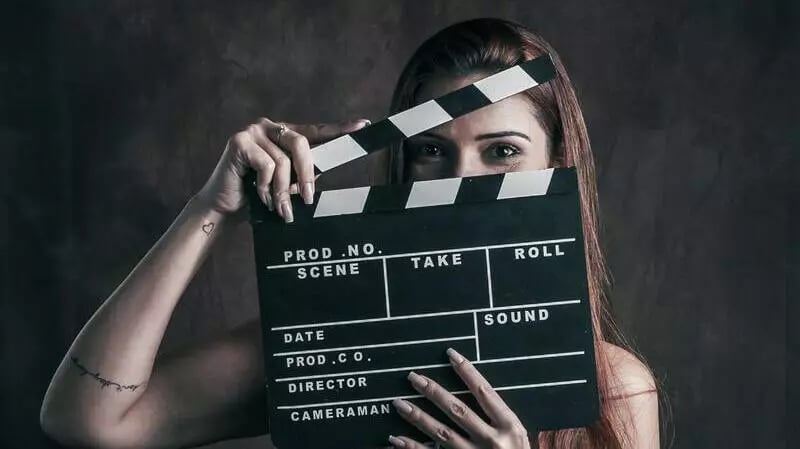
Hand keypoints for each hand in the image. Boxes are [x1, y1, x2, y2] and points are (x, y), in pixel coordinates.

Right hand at [195, 117, 369, 221]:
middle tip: (307, 198)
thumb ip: (305, 174)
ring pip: (283, 161)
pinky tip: (260, 197)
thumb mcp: (288, 184)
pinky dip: (265, 187)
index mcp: (285, 133)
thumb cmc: (258, 196)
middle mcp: (270, 127)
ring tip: (279, 207)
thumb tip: (323, 175)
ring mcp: (253, 131)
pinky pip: (265, 165)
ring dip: (283, 190)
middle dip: (306, 174)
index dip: (340, 129)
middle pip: (301, 143)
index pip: (316, 131)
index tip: (363, 126)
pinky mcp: (238, 141)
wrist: (225, 208)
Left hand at [389, 348, 530, 448]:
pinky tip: (396, 439)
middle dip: (433, 391)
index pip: (484, 392)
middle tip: (413, 377)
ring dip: (418, 417)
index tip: (450, 354)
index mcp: (510, 427)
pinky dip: (413, 447)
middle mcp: (492, 440)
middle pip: (458, 410)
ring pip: (442, 433)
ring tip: (398, 403)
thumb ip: (499, 417)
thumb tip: (475, 390)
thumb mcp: (518, 436)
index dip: (467, 371)